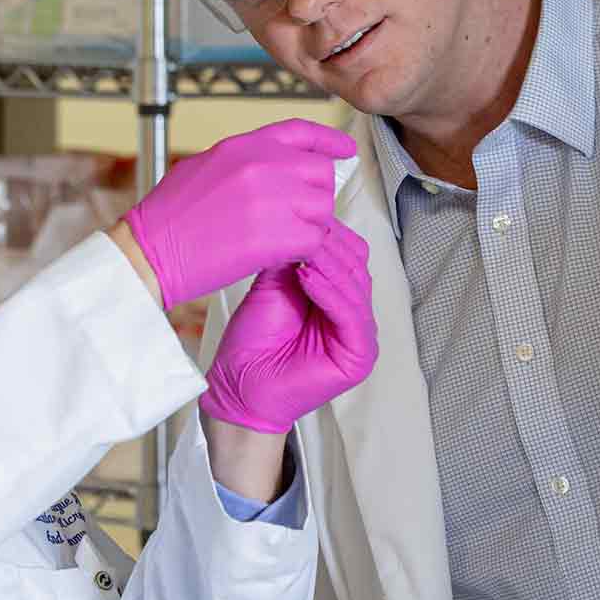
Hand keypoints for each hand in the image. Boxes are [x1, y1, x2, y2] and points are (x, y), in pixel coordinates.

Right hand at [123, 118, 353, 308]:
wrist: (149, 250)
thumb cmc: (168, 218)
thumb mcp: (205, 167)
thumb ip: (245, 163)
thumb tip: (276, 169)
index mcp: (243, 146)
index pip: (300, 132)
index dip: (328, 141)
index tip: (345, 150)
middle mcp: (261, 165)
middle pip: (320, 174)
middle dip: (315, 196)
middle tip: (297, 217)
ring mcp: (270, 199)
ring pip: (322, 209)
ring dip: (310, 227)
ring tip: (282, 239)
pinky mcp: (274, 235)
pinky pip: (313, 241)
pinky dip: (303, 252)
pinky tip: (281, 256)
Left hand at [201, 222, 376, 434]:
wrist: (238, 387)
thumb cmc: (253, 343)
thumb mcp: (273, 285)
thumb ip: (291, 256)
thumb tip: (301, 218)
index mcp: (340, 299)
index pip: (349, 255)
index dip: (330, 233)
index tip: (305, 213)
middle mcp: (355, 316)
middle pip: (356, 267)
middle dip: (329, 245)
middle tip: (304, 227)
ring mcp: (361, 337)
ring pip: (355, 287)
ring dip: (328, 265)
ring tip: (303, 249)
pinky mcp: (359, 357)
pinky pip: (350, 315)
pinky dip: (329, 293)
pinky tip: (307, 277)